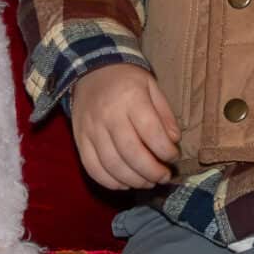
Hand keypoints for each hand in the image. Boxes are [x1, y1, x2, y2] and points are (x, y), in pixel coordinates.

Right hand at [72, 64, 180, 189]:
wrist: (91, 70)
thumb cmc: (127, 80)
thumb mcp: (151, 87)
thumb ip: (164, 114)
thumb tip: (174, 141)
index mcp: (130, 98)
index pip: (150, 132)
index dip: (166, 151)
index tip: (173, 157)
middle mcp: (108, 115)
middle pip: (131, 153)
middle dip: (152, 171)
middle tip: (164, 177)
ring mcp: (91, 129)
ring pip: (112, 165)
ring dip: (134, 180)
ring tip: (148, 182)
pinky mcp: (79, 140)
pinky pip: (92, 168)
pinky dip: (110, 182)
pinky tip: (125, 183)